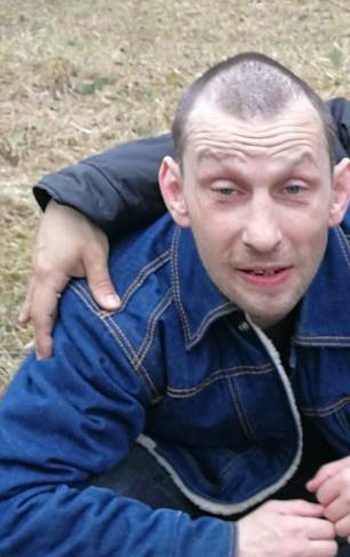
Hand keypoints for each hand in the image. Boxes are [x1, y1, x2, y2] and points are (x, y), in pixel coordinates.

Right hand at [20, 203, 117, 359]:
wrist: (70, 201)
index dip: (45, 335)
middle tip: (42, 355)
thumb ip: (101, 283)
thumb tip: (112, 308)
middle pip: (35, 309)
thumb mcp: (96, 255)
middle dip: (39, 332)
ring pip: (33, 299)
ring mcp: (37, 266)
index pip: (44, 313)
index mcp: (48, 275)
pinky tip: (32, 312)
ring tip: (37, 338)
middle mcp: (38, 273)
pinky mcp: (42, 260)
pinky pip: (36, 289)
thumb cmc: (84, 227)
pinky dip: (36, 304)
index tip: (46, 354)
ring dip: (35, 319)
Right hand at [233, 501, 337, 556]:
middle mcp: (300, 550)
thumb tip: (323, 510)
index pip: (330, 530)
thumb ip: (302, 507)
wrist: (225, 553)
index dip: (323, 530)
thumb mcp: (274, 508)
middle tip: (309, 547)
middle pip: (331, 549)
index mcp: (298, 528)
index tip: (314, 532)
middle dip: (323, 546)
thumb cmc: (250, 528)